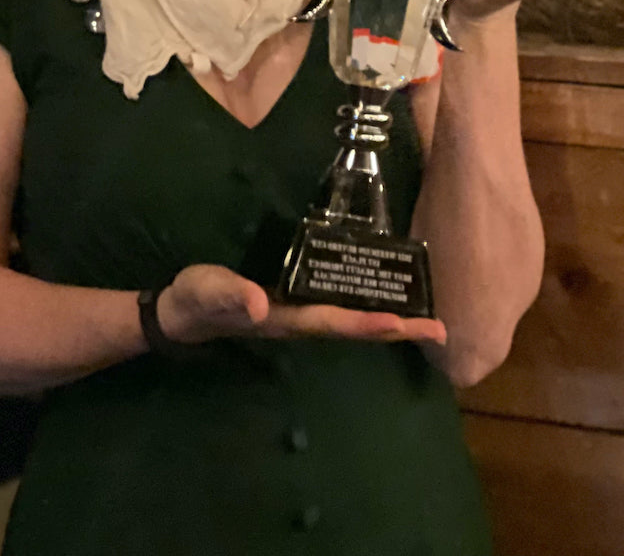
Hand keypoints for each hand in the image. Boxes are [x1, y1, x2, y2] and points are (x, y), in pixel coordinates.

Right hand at [156, 264, 446, 346]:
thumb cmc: (197, 300)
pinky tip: (383, 296)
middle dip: (397, 328)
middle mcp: (302, 319)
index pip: (338, 322)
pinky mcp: (295, 300)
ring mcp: (300, 312)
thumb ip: (232, 295)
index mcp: (287, 318)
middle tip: (441, 330)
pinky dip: (367, 305)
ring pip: (353, 317)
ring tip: (426, 318)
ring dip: (389, 319)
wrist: (183, 311)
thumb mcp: (209, 292)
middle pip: (357, 326)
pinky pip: (340, 305)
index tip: (407, 325)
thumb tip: (260, 303)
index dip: (371, 324)